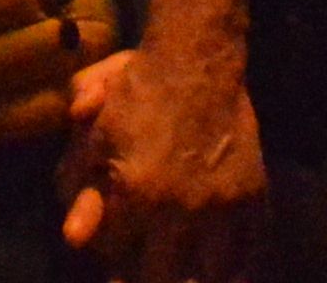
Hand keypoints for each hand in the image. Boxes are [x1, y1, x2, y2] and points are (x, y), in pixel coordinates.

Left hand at [58, 25, 265, 282]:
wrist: (198, 63)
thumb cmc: (138, 96)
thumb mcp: (96, 136)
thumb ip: (80, 189)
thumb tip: (73, 239)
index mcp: (139, 195)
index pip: (118, 258)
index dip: (113, 257)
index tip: (116, 252)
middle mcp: (182, 208)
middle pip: (163, 276)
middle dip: (150, 273)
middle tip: (148, 266)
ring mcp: (223, 205)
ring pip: (211, 273)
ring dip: (194, 273)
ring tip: (185, 269)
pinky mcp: (253, 196)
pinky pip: (250, 250)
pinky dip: (237, 266)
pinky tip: (225, 271)